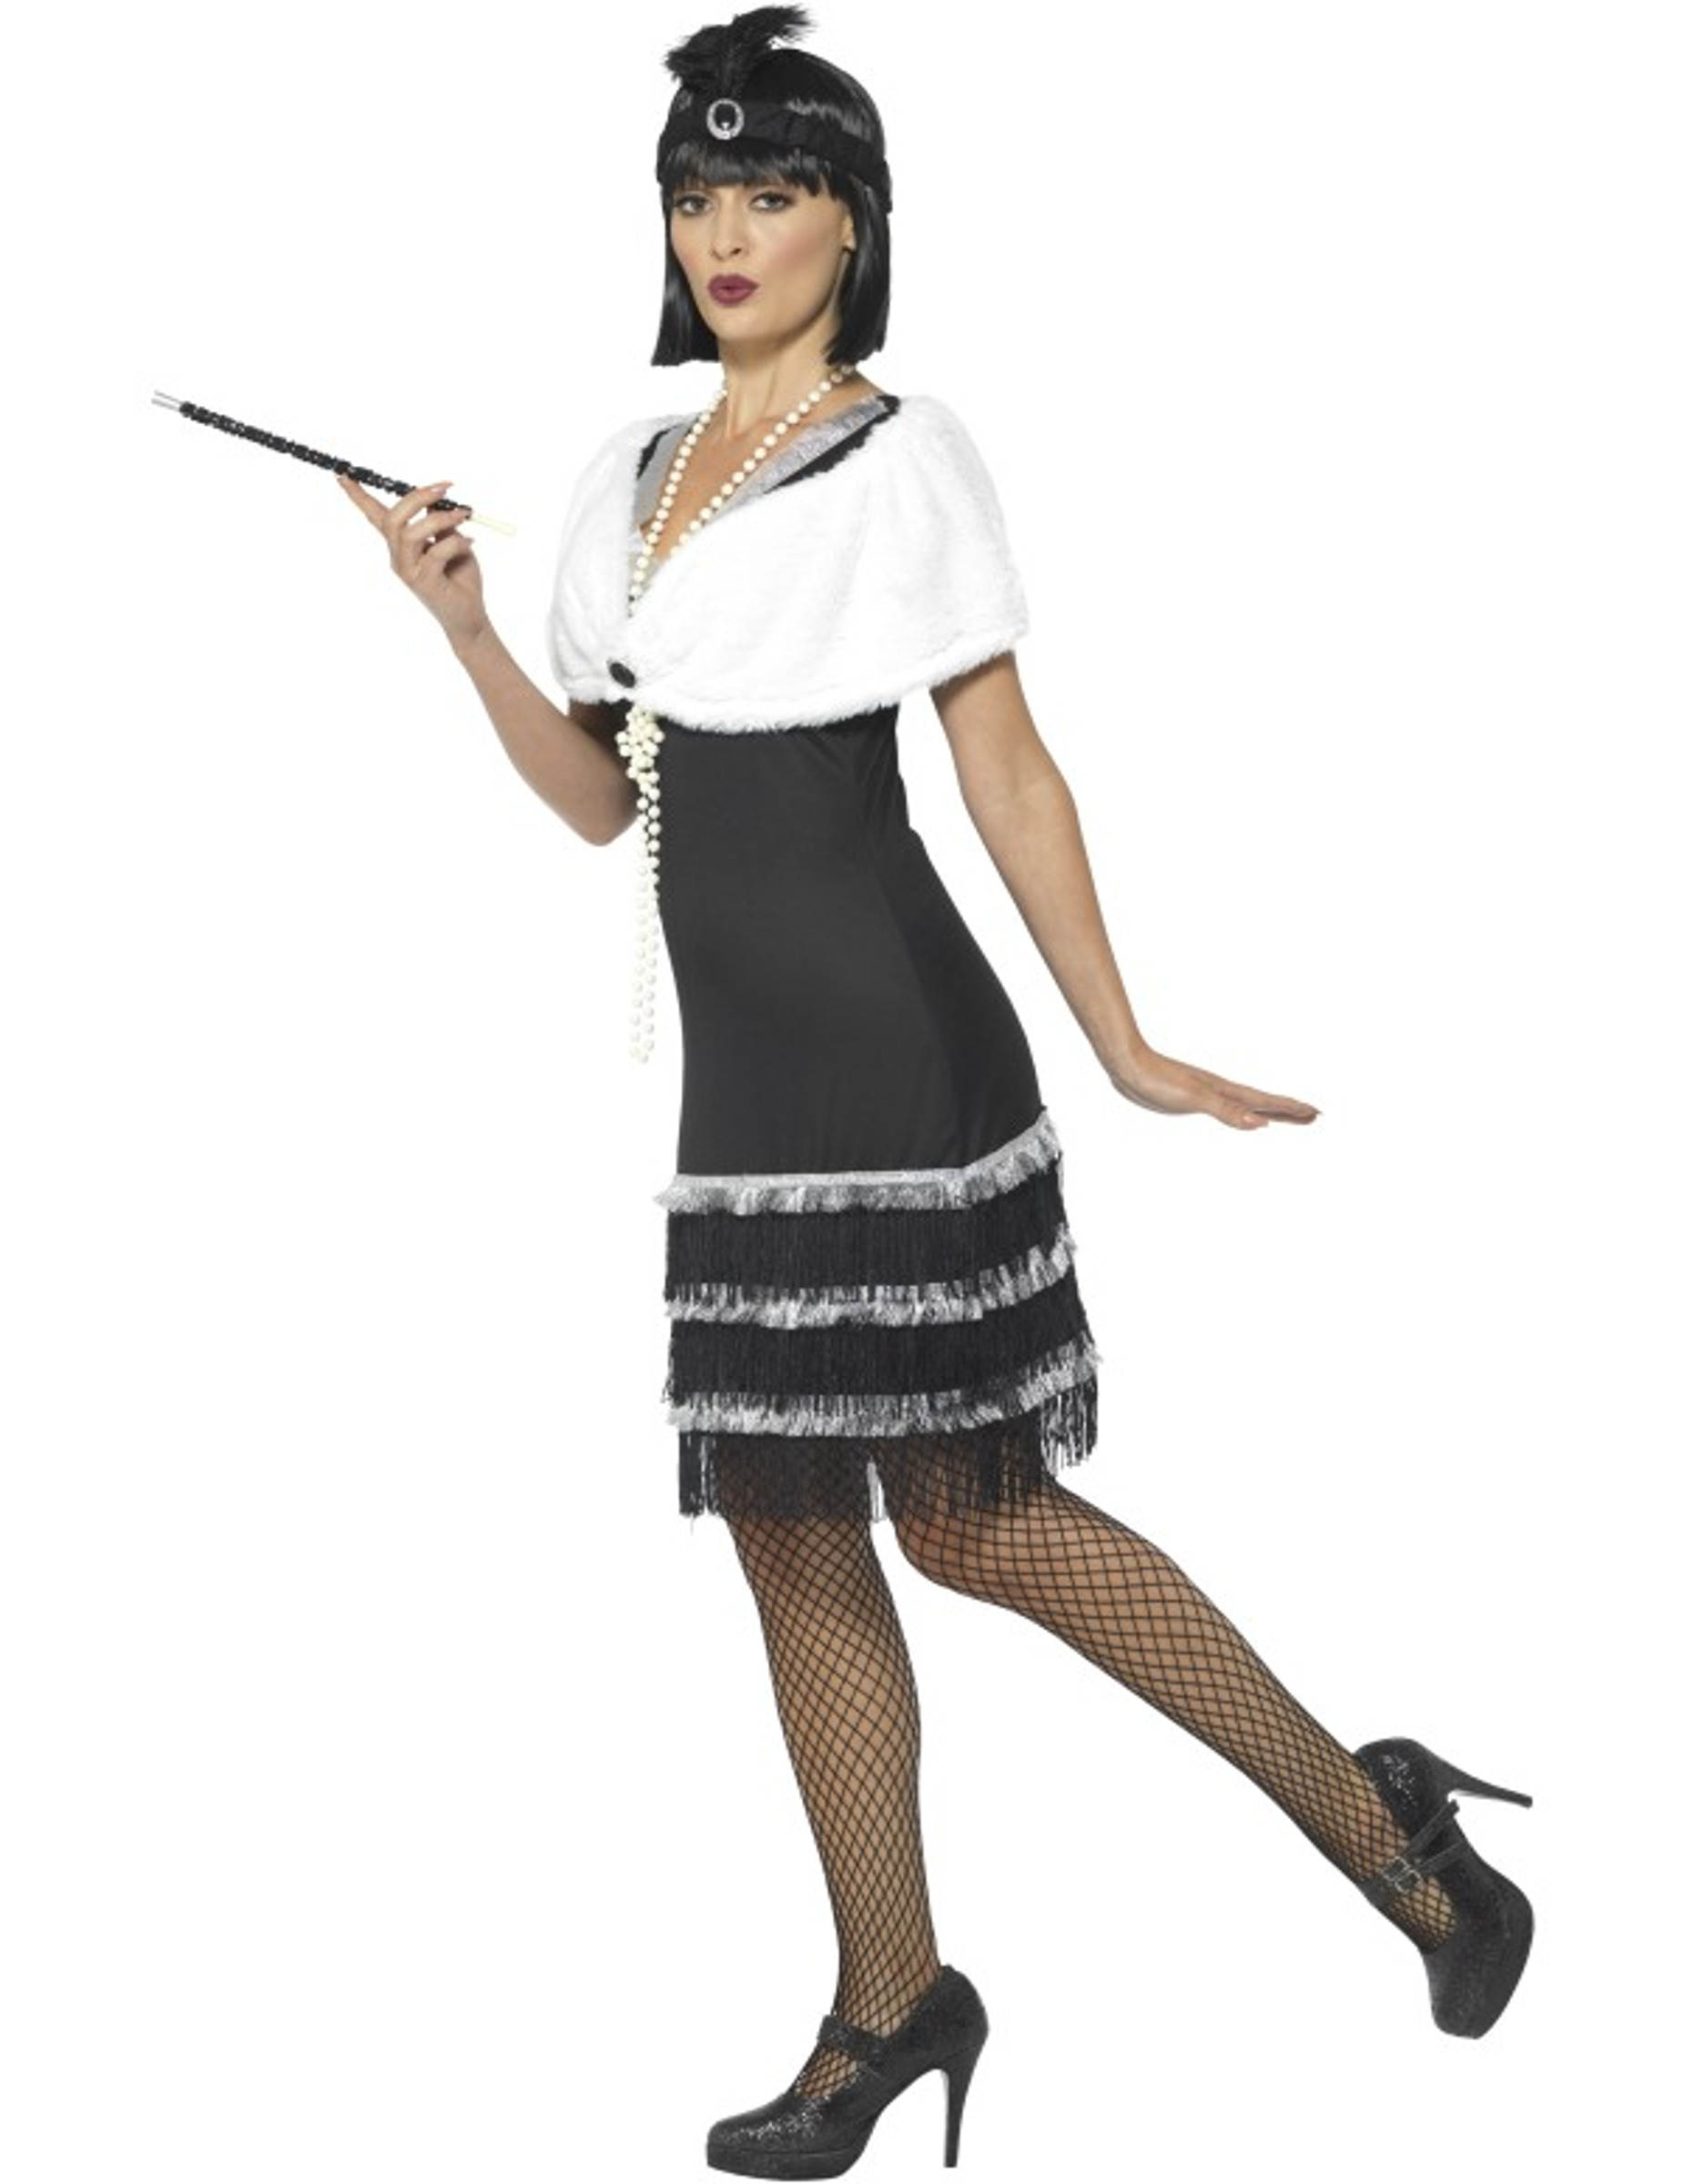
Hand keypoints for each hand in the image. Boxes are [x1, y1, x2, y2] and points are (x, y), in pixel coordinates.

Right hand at [335, 473, 488, 649]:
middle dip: (417, 497)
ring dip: (440, 518)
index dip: (358, 496)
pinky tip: (471, 543)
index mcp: (400, 545)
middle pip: (392, 519)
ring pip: (410, 534)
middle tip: (444, 488)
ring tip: (464, 515)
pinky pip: (436, 553)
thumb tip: (435, 499)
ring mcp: (408, 571)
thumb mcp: (450, 542)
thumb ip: (439, 522)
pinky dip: (456, 542)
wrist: (469, 616)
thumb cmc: (459, 578)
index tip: (343, 474)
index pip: (375, 516)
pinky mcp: (424, 583)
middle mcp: (398, 557)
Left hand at [1108, 1046, 1318, 1129]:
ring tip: (1283, 1118)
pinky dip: (1242, 1114)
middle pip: (1263, 1103)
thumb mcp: (1195, 1098)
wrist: (1128, 1065)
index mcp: (1226, 1092)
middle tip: (1313, 1117)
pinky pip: (1229, 1108)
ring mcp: (1208, 1094)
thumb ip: (1226, 1111)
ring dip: (1268, 1111)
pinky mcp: (1192, 1098)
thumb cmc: (1159, 1080)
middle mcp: (1221, 1091)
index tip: (1315, 1114)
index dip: (1291, 1109)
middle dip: (1288, 1111)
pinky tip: (1241, 1117)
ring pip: (1247, 1105)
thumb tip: (1260, 1124)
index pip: (1267, 1102)